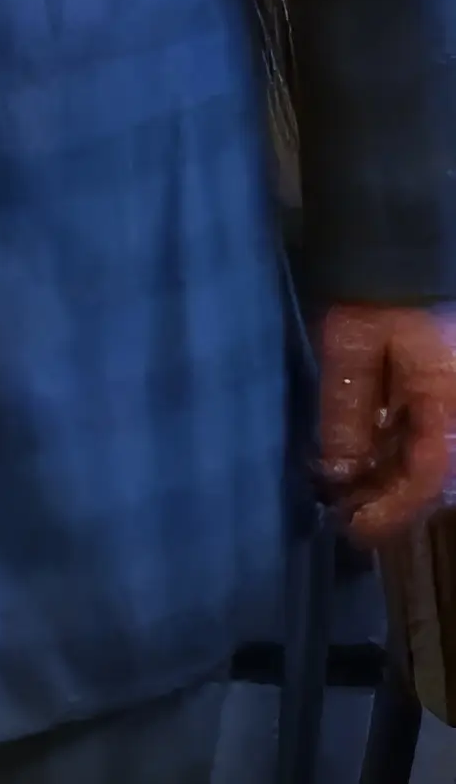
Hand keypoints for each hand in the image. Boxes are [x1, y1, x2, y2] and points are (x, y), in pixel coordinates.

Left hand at [316, 305, 455, 553]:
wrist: (404, 254)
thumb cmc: (378, 297)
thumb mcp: (351, 351)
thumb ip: (346, 414)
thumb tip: (338, 472)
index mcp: (449, 401)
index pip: (429, 476)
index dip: (392, 511)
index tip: (354, 529)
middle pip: (439, 480)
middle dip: (393, 502)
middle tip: (345, 513)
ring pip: (437, 464)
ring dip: (395, 482)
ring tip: (348, 491)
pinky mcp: (449, 398)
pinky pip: (435, 441)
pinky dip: (401, 456)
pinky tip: (365, 462)